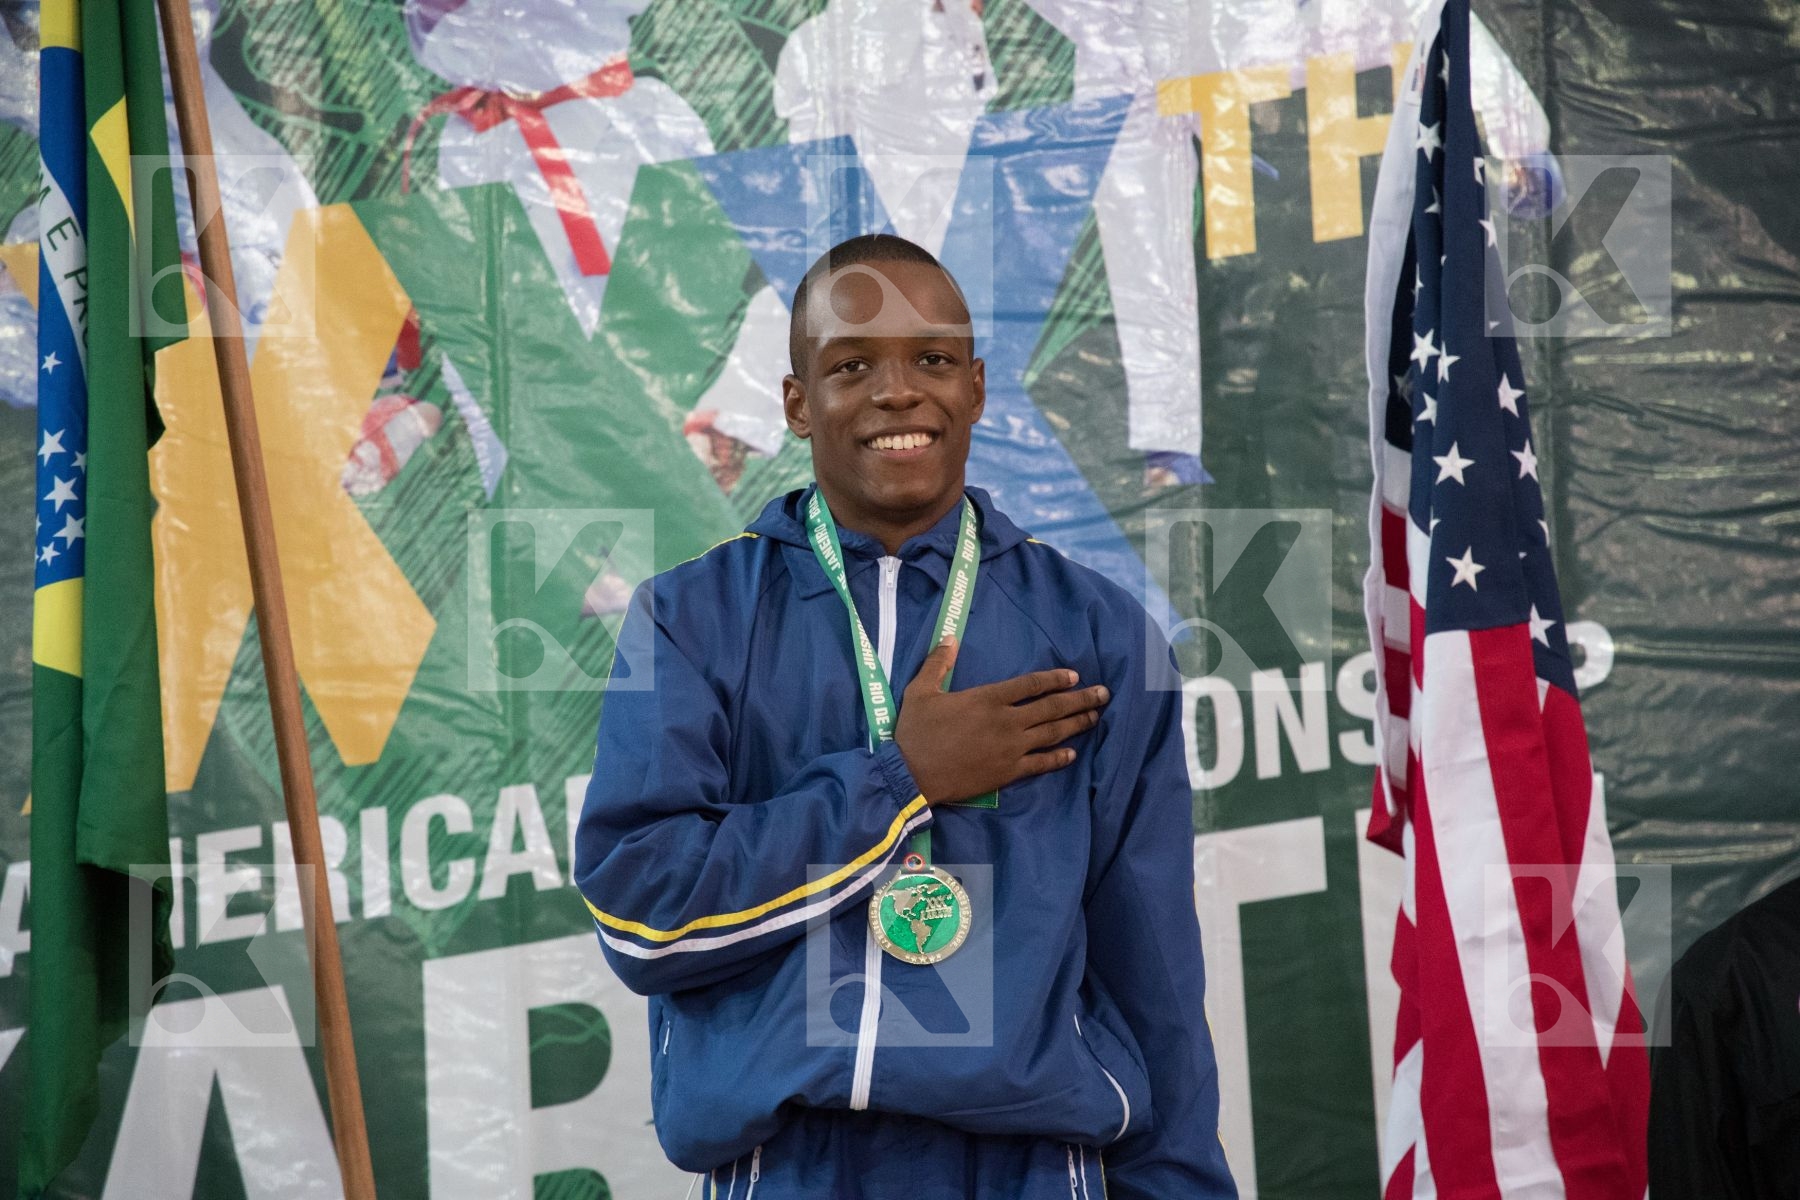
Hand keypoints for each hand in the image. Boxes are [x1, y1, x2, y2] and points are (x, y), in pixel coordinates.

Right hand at [893, 637, 1108, 804]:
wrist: (913, 775)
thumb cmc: (916, 731)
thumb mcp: (920, 691)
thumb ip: (938, 663)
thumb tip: (949, 637)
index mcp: (988, 698)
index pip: (1031, 684)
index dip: (1055, 679)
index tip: (1075, 676)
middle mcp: (1006, 721)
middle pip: (1051, 707)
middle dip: (1081, 700)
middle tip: (1105, 694)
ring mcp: (1010, 748)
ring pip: (1052, 733)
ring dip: (1077, 724)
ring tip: (1096, 717)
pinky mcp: (1007, 772)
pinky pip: (1040, 764)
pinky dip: (1058, 759)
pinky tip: (1072, 754)